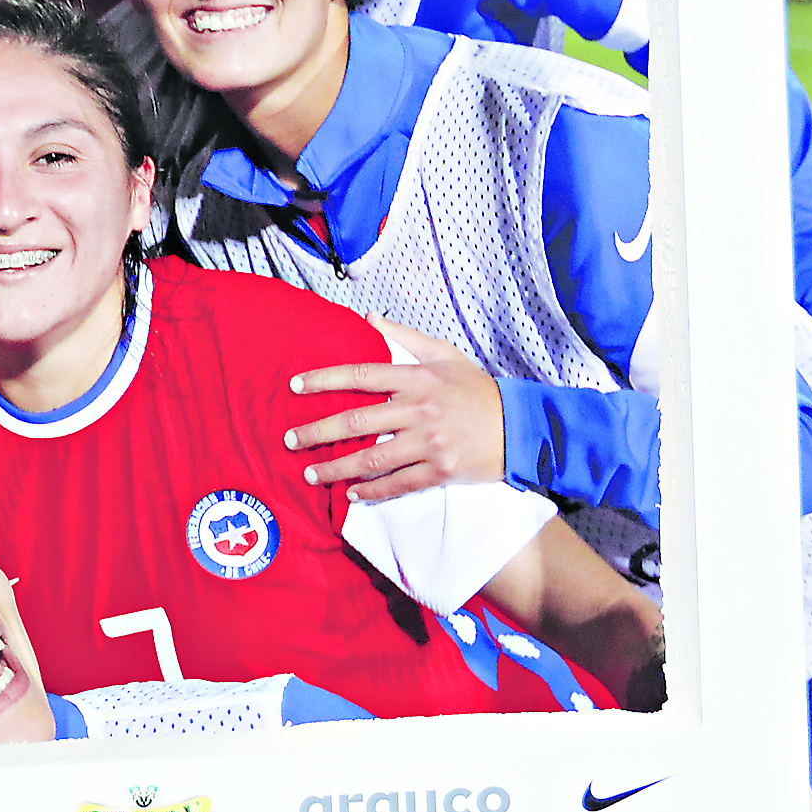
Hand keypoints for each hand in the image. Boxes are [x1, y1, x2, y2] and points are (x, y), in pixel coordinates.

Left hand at [285, 318, 502, 500]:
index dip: (324, 379)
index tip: (295, 386)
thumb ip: (405, 338)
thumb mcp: (446, 355)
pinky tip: (351, 494)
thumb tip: (369, 318)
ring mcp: (430, 443)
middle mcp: (419, 410)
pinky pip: (399, 483)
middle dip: (318, 431)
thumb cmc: (478, 389)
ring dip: (337, 468)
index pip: (361, 376)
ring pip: (372, 457)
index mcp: (418, 379)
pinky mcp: (441, 470)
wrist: (521, 426)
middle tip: (290, 439)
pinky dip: (373, 491)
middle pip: (357, 421)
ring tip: (311, 474)